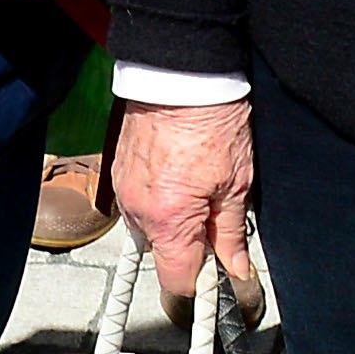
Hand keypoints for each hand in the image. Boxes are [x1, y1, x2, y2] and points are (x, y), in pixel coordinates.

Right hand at [112, 97, 257, 308]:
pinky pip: (138, 203)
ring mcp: (124, 190)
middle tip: (214, 214)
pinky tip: (177, 174)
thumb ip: (231, 233)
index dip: (203, 278)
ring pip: (149, 228)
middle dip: (189, 243)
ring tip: (196, 187)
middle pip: (163, 253)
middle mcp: (138, 210)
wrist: (182, 74)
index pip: (179, 279)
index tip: (220, 268)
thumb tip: (236, 267)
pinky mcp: (118, 172)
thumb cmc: (212, 120)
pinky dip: (157, 198)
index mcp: (169, 219)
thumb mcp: (236, 183)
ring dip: (172, 220)